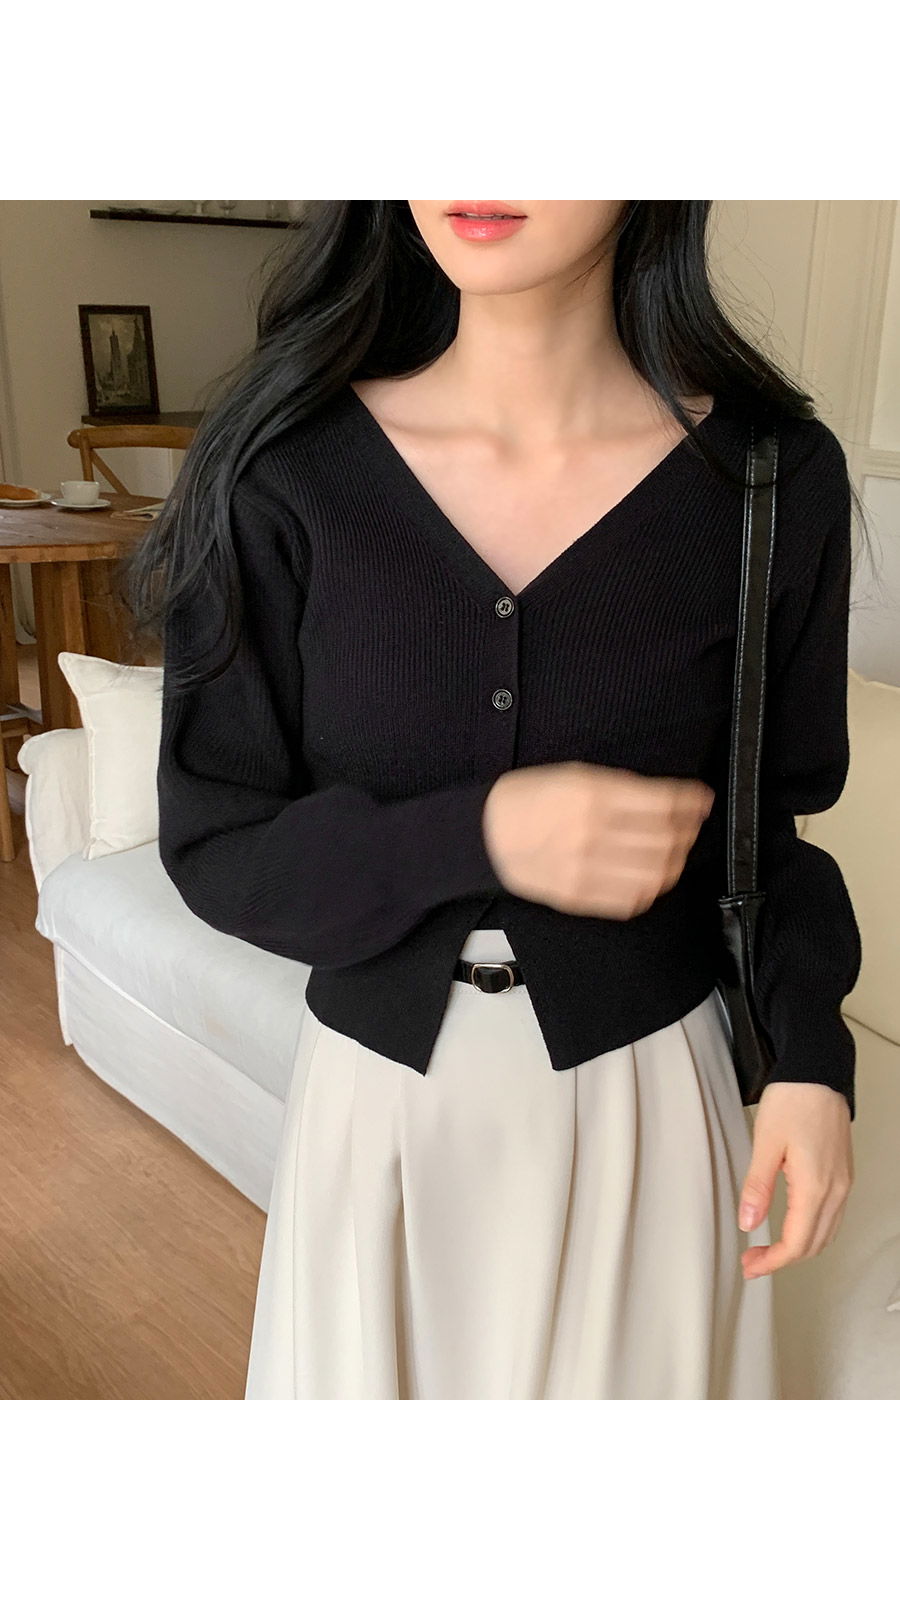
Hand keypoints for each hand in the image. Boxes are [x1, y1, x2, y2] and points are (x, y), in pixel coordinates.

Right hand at [482, 761, 714, 917]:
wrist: (485, 834)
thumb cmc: (526, 800)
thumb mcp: (574, 774)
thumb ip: (622, 787)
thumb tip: (668, 798)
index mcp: (591, 795)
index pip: (663, 803)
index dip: (691, 801)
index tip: (700, 800)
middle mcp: (592, 833)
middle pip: (666, 839)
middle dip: (688, 830)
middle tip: (691, 824)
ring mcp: (585, 869)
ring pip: (656, 874)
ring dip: (675, 862)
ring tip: (674, 851)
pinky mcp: (579, 897)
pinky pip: (631, 900)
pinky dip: (651, 888)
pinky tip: (650, 876)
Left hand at [737, 1082, 853, 1278]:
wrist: (818, 1073)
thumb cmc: (794, 1100)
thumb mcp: (765, 1142)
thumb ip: (757, 1187)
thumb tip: (748, 1222)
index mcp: (815, 1186)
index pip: (797, 1243)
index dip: (772, 1262)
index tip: (750, 1266)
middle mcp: (835, 1189)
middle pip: (814, 1245)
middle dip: (783, 1260)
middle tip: (753, 1261)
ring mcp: (843, 1182)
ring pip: (827, 1233)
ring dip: (799, 1248)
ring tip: (768, 1249)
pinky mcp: (843, 1173)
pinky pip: (833, 1216)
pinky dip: (813, 1231)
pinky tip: (793, 1226)